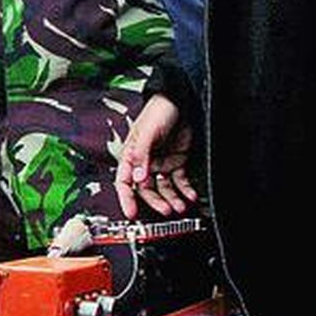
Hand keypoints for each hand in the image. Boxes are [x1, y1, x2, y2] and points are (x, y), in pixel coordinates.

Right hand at [116, 94, 197, 218]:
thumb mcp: (147, 132)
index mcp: (132, 156)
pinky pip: (179, 181)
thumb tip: (137, 178)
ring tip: (180, 206)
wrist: (181, 102)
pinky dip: (185, 190)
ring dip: (172, 199)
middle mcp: (145, 162)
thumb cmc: (158, 111)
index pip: (124, 181)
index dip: (126, 198)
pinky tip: (190, 195)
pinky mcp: (177, 162)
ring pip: (164, 189)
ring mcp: (161, 163)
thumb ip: (141, 155)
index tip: (132, 213)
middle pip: (146, 190)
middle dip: (156, 202)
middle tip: (166, 210)